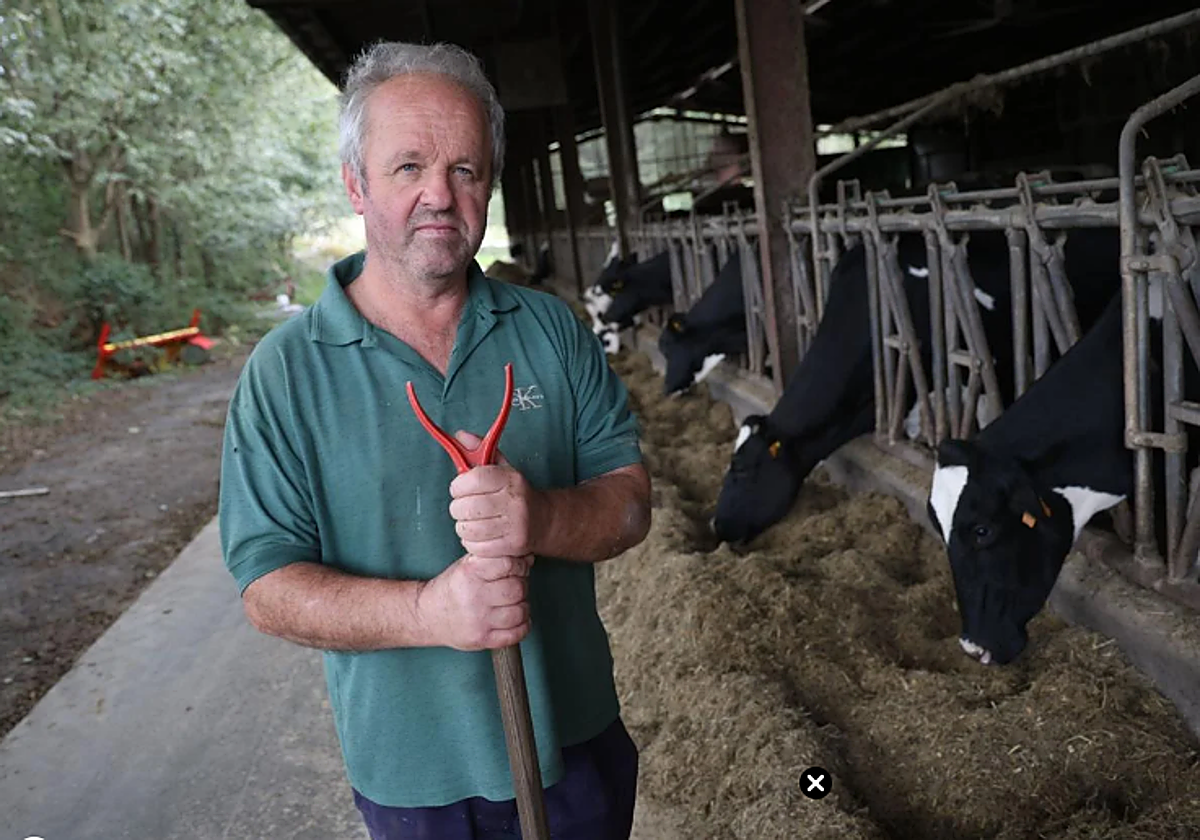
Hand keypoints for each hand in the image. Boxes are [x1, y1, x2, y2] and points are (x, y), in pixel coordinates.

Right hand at [417, 553, 532, 649]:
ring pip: (520, 611)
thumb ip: (496, 559)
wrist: (427, 615)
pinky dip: (522, 626)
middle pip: (517, 589)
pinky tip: (514, 619)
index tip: (517, 569)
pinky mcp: (482, 639)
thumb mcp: (467, 564)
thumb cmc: (452, 588)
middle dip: (521, 586)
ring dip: (522, 607)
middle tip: (513, 587)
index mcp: (470, 572)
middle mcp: (473, 596)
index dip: (519, 566)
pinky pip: (516, 634)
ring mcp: (478, 620)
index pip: (508, 564)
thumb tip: (528, 558)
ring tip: (512, 604)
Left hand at [448, 430, 544, 557]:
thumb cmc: (516, 493)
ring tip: (473, 521)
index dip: (458, 485)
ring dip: (464, 526)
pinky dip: (471, 542)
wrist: (545, 520)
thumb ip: (480, 451)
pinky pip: (476, 547)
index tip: (460, 488)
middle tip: (465, 507)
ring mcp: (515, 525)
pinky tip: (480, 535)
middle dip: (458, 508)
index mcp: (510, 478)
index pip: (472, 479)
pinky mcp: (512, 546)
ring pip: (467, 529)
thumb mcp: (502, 468)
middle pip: (465, 507)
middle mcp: (515, 501)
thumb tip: (460, 434)